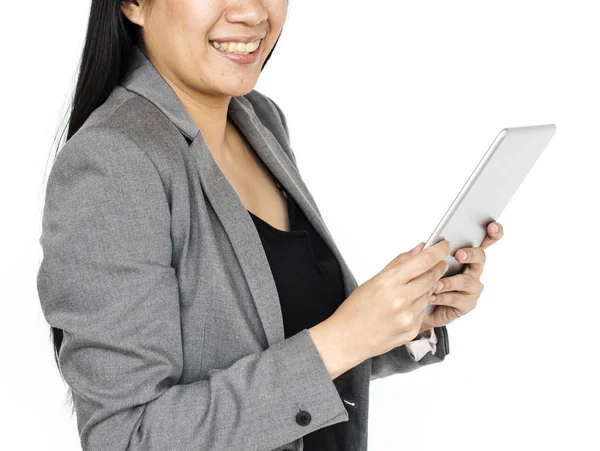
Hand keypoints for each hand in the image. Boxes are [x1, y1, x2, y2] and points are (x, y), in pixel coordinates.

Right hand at [328, 239, 450, 362]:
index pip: (424, 261)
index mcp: (389, 283)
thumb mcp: (374, 280)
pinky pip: (423, 312)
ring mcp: (408, 317)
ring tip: (412, 288)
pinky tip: (404, 308)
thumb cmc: (355, 309)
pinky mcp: (412, 331)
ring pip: (429, 294)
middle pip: (431, 277)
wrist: (347, 339)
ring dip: (427, 287)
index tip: (444, 246)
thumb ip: (399, 263)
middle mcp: (401, 300)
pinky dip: (419, 306)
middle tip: (439, 263)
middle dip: (437, 268)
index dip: (438, 251)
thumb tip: (419, 249)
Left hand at [419, 221, 504, 330]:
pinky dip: (443, 297)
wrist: (420, 308)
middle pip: (480, 257)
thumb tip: (424, 245)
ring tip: (435, 284)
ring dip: (450, 282)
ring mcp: (472, 287)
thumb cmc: (424, 281)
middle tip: (459, 254)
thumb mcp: (422, 264)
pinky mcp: (468, 303)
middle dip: (470, 254)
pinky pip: (458, 299)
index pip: (484, 240)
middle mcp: (473, 269)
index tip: (492, 226)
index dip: (493, 233)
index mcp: (465, 254)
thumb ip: (425, 254)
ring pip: (467, 281)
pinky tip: (432, 296)